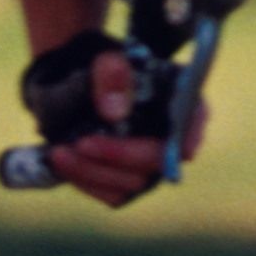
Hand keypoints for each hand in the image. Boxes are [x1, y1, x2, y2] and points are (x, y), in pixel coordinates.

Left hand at [19, 34, 205, 207]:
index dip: (191, 134)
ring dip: (94, 171)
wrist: (70, 90)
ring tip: (60, 152)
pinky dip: (87, 181)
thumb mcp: (101, 60)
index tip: (182, 148)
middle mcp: (171, 135)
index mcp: (179, 97)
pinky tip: (64, 163)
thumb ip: (110, 74)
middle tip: (81, 143)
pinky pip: (113, 194)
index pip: (195, 116)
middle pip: (160, 158)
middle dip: (120, 155)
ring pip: (133, 182)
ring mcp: (149, 163)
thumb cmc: (96, 70)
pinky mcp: (126, 181)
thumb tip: (115, 111)